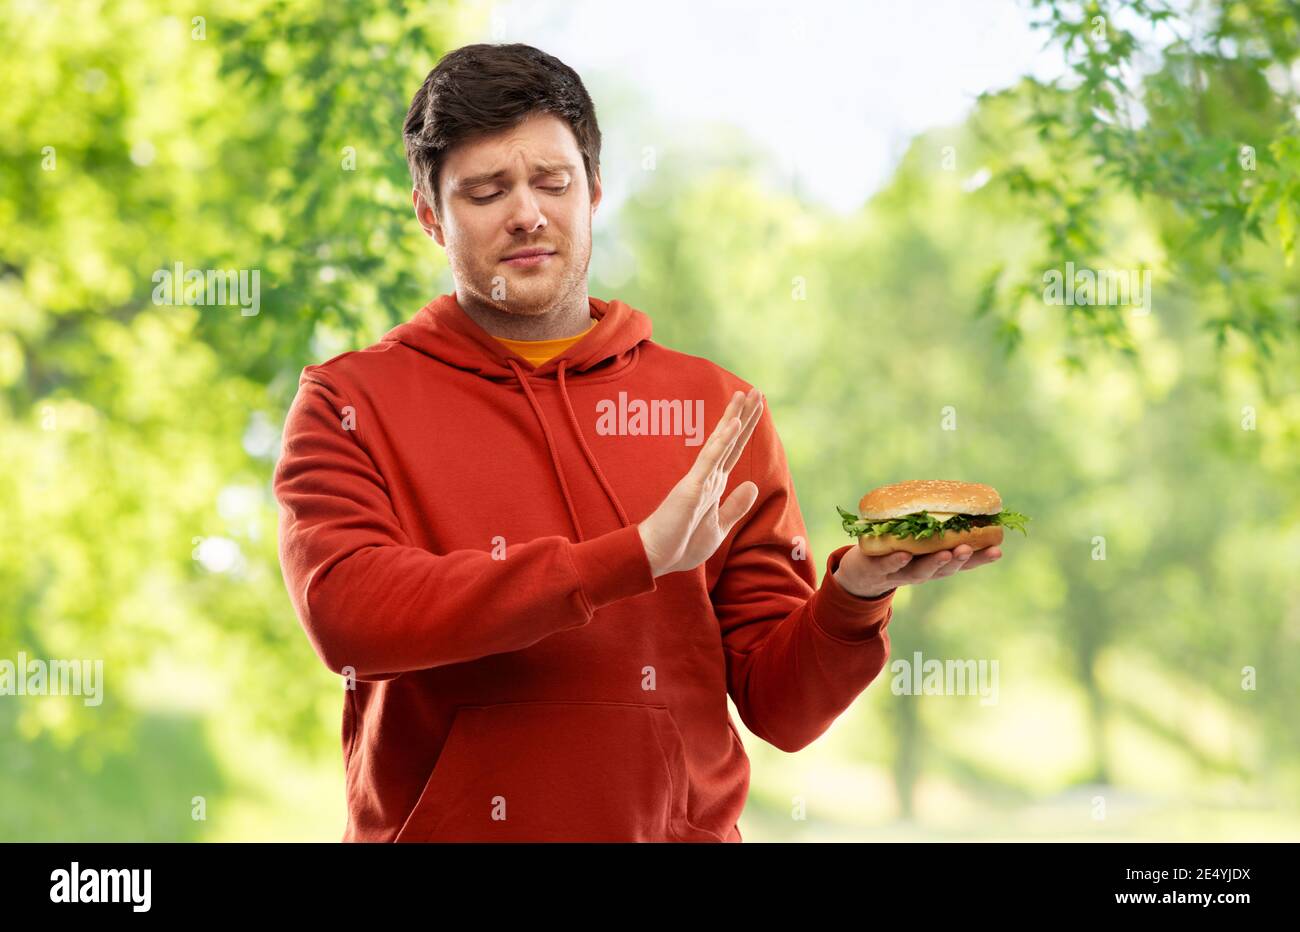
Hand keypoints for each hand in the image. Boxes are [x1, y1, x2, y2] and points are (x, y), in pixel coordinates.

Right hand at [637, 388, 763, 576]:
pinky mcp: (691, 487)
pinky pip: (709, 461)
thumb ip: (735, 506)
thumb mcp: (719, 526)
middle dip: (744, 416)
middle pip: (730, 440)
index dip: (746, 430)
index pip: (734, 451)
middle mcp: (707, 477)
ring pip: (720, 443)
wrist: (656, 557)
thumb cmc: (682, 543)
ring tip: (745, 395)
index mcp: (714, 485)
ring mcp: (699, 479)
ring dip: (733, 419)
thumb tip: (753, 484)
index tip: (757, 409)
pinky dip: (721, 442)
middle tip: (757, 391)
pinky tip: (733, 425)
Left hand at [832, 541, 1002, 598]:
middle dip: (960, 559)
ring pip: (920, 570)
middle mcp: (922, 571)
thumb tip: (963, 495)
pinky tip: (903, 554)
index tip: (998, 549)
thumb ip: (938, 524)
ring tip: (947, 552)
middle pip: (945, 568)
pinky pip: (887, 565)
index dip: (980, 558)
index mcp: (936, 563)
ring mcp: (900, 572)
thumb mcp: (920, 539)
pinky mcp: (877, 568)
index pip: (962, 562)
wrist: (861, 573)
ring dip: (934, 562)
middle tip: (970, 548)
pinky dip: (895, 560)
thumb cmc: (898, 549)